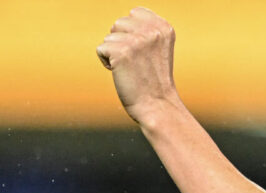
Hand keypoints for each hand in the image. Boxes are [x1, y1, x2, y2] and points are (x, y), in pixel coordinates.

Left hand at [96, 8, 181, 124]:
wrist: (157, 106)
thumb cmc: (154, 81)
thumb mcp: (158, 49)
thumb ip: (146, 31)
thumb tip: (120, 23)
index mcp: (164, 28)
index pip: (135, 13)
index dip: (132, 32)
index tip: (142, 52)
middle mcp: (152, 31)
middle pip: (119, 23)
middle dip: (121, 42)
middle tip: (135, 63)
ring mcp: (137, 41)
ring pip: (109, 37)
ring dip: (114, 53)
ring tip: (130, 69)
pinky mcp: (122, 52)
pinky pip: (101, 49)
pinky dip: (106, 63)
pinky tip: (121, 74)